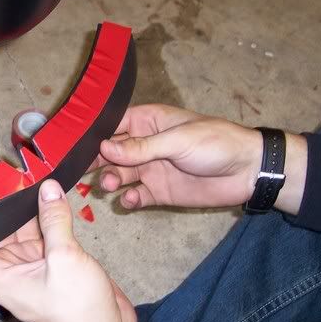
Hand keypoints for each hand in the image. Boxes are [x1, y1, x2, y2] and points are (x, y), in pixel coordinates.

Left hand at [0, 179, 144, 321]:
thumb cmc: (79, 314)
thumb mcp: (65, 258)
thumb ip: (54, 220)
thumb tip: (48, 190)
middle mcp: (9, 270)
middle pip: (2, 228)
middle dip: (12, 205)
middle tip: (22, 173)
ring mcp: (31, 266)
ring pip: (26, 228)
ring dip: (34, 209)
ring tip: (40, 178)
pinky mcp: (51, 264)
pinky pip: (46, 234)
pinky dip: (50, 219)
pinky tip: (55, 196)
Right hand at [90, 104, 306, 214]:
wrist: (249, 171)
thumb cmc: (215, 143)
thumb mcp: (177, 141)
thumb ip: (140, 147)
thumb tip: (103, 148)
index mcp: (148, 122)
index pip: (112, 125)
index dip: (92, 134)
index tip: (71, 145)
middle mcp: (144, 145)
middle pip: (110, 153)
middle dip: (96, 161)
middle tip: (84, 172)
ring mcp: (150, 169)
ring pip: (119, 174)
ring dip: (111, 180)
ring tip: (110, 185)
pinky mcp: (158, 192)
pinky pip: (136, 196)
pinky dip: (129, 199)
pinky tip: (131, 200)